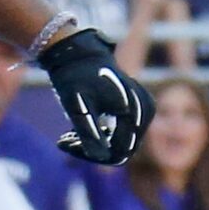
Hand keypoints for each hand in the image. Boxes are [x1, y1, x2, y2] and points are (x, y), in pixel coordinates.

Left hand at [41, 24, 152, 164]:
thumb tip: (102, 156)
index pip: (117, 154)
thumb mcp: (77, 107)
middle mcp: (145, 112)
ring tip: (70, 134)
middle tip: (65, 140)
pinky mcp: (141, 108)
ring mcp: (146, 109)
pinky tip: (81, 128)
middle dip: (93, 150)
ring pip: (122, 143)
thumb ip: (89, 133)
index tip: (63, 143)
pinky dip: (103, 134)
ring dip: (97, 144)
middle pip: (122, 150)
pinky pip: (124, 133)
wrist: (79, 53)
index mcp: (133, 111)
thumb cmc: (75, 77)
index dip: (90, 156)